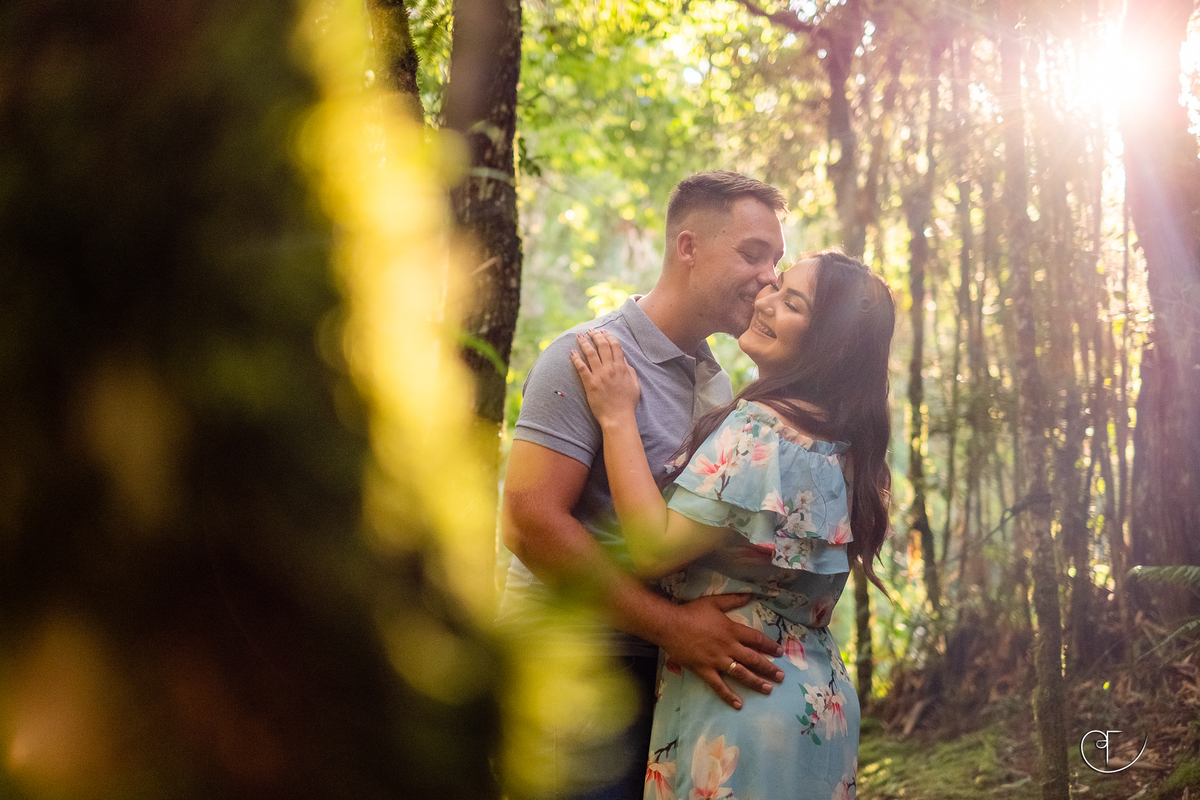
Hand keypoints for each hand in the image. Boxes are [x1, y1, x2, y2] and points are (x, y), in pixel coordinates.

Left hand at [569, 329, 640, 427]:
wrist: (618, 417)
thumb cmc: (627, 403)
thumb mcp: (635, 384)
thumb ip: (629, 370)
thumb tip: (624, 359)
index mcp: (622, 368)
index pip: (615, 346)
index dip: (609, 336)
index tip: (603, 332)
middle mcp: (610, 369)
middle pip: (602, 346)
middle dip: (596, 335)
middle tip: (591, 331)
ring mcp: (599, 376)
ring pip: (590, 353)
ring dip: (584, 343)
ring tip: (580, 336)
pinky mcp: (590, 384)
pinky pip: (581, 368)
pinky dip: (576, 358)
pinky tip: (572, 352)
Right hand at [657, 594, 785, 709]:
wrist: (670, 625)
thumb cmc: (691, 612)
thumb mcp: (714, 602)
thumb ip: (733, 600)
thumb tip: (751, 595)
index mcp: (732, 630)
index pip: (756, 639)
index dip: (769, 646)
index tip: (780, 652)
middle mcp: (728, 647)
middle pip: (753, 659)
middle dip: (769, 668)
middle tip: (781, 677)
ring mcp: (717, 661)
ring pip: (741, 674)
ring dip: (756, 682)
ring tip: (768, 689)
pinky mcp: (705, 670)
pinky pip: (719, 686)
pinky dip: (729, 696)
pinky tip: (739, 704)